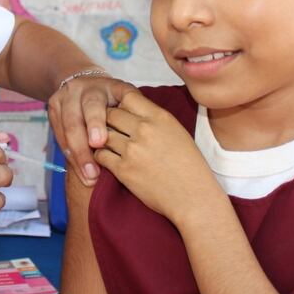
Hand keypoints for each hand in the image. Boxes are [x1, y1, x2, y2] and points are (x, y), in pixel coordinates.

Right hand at [48, 74, 136, 186]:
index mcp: (105, 85)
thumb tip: (140, 147)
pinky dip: (70, 155)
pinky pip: (60, 136)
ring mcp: (64, 98)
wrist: (87, 83)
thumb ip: (131, 116)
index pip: (97, 103)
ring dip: (77, 156)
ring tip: (89, 177)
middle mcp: (81, 89)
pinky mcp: (53, 108)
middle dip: (82, 147)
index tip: (99, 143)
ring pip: (67, 129)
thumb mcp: (128, 100)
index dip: (96, 123)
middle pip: (77, 118)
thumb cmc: (116, 100)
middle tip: (92, 171)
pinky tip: (81, 171)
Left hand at [93, 90, 221, 225]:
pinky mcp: (123, 170)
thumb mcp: (177, 132)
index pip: (128, 96)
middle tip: (111, 129)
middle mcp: (144, 130)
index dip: (121, 103)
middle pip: (110, 114)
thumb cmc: (190, 166)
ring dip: (103, 139)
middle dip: (108, 120)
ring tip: (109, 144)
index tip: (122, 112)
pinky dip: (101, 156)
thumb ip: (155, 119)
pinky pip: (100, 155)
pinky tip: (109, 159)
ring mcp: (132, 150)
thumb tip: (135, 111)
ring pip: (102, 134)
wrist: (193, 197)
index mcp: (160, 117)